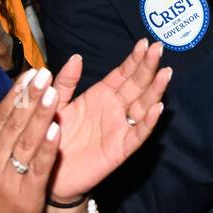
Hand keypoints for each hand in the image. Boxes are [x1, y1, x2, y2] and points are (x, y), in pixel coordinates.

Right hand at [0, 67, 62, 212]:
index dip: (15, 94)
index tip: (29, 73)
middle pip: (13, 124)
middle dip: (29, 97)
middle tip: (44, 73)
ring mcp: (9, 179)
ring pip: (26, 141)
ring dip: (40, 115)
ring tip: (53, 91)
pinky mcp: (26, 196)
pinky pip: (38, 167)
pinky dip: (47, 148)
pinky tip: (57, 129)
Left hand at [49, 39, 170, 202]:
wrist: (46, 169)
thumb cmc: (52, 135)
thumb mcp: (55, 103)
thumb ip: (65, 82)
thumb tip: (76, 57)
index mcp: (100, 95)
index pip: (123, 73)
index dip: (134, 59)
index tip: (144, 43)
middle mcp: (114, 109)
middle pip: (137, 85)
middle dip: (148, 67)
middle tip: (159, 48)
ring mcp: (120, 128)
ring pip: (142, 106)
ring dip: (155, 90)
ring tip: (165, 73)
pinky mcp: (120, 150)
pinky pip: (137, 135)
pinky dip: (148, 122)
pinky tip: (157, 108)